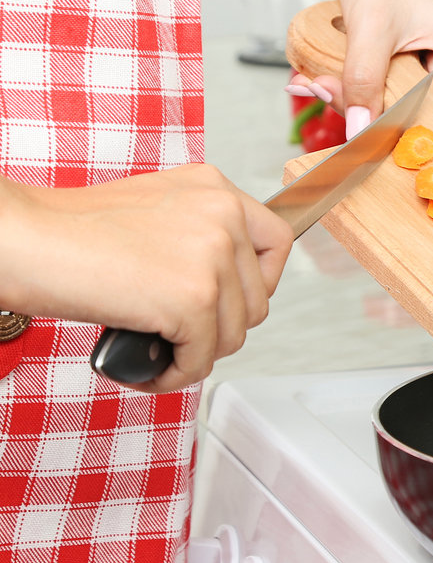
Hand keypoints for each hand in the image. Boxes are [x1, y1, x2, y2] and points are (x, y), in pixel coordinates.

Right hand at [2, 166, 293, 392]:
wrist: (25, 240)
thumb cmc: (69, 232)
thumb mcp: (155, 210)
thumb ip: (198, 234)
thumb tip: (225, 282)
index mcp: (215, 188)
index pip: (277, 242)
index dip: (260, 282)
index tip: (232, 301)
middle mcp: (224, 215)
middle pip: (258, 298)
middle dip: (221, 326)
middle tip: (182, 334)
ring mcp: (212, 257)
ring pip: (233, 334)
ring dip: (196, 353)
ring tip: (159, 351)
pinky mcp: (194, 300)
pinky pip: (202, 358)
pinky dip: (174, 374)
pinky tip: (145, 369)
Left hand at [195, 0, 432, 135]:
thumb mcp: (373, 27)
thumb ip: (365, 80)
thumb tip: (360, 131)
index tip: (390, 149)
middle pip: (429, 120)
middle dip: (380, 118)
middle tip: (335, 98)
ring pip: (402, 112)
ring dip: (360, 104)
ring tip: (322, 82)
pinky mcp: (409, 71)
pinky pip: (386, 97)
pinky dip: (356, 92)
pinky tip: (325, 79)